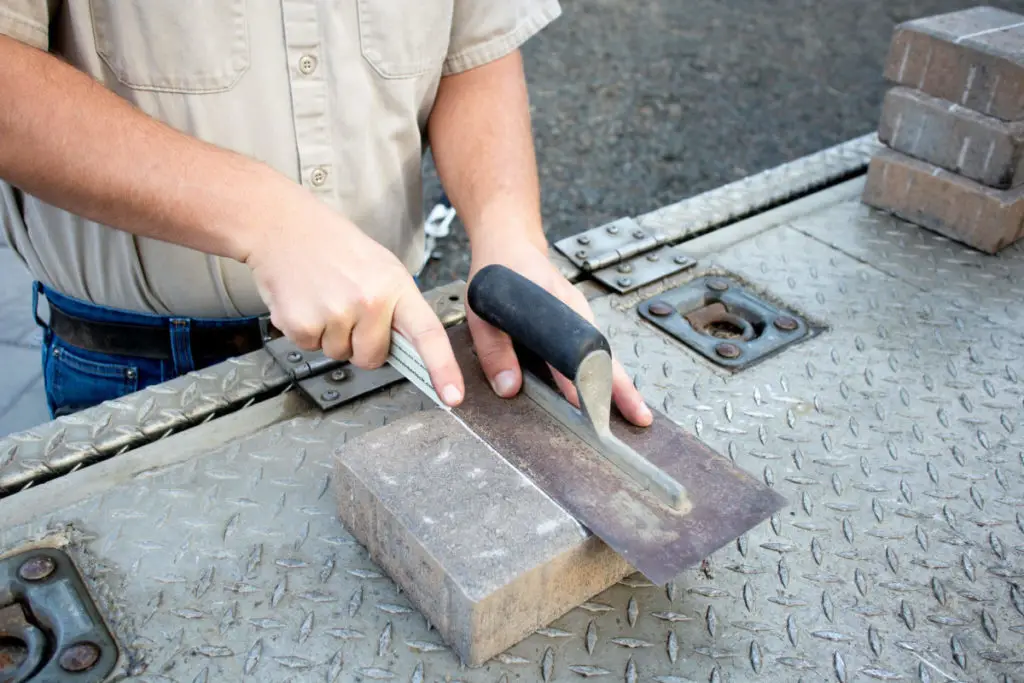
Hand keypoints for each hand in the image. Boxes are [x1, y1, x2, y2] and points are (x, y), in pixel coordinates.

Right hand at [244, 187, 463, 406]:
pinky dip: (306, 330)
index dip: (443, 368)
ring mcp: (335, 313)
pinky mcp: (301, 323)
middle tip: (347, 307)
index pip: (428, 333)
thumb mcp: (380, 267)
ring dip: (330, 334)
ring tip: (324, 297)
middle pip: (373, 358)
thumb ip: (396, 308)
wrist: (281, 225)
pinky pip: (311, 347)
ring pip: (339, 354)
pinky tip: (306, 300)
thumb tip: (408, 351)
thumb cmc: (332, 245)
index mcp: (395, 286)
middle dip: (360, 343)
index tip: (453, 396)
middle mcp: (368, 300)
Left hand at [466, 239, 652, 426]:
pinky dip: (605, 373)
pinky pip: (595, 351)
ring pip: (604, 355)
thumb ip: (494, 351)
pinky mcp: (578, 321)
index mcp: (558, 307)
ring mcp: (581, 317)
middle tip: (639, 418)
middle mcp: (577, 313)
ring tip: (633, 414)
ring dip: (619, 385)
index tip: (596, 407)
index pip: (582, 352)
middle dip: (623, 390)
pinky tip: (609, 395)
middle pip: (605, 356)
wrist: (509, 245)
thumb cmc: (497, 275)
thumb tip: (509, 388)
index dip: (590, 382)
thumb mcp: (482, 313)